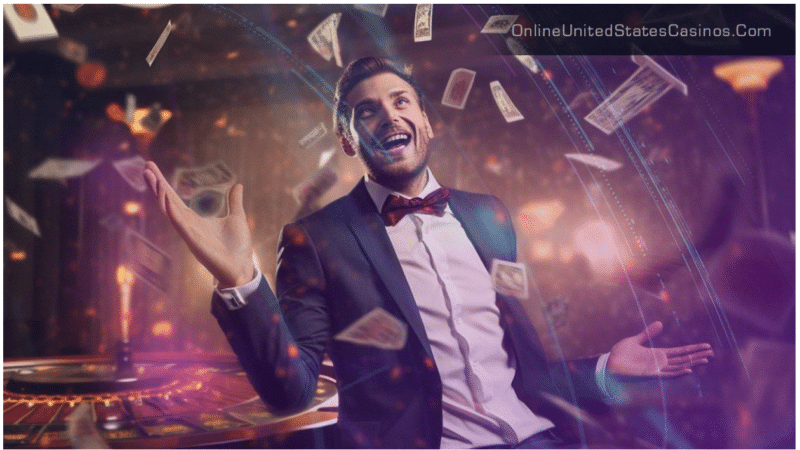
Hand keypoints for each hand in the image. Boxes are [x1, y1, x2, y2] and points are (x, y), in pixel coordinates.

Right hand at [143, 161, 254, 287]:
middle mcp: (187, 225)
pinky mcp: (193, 241)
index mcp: (195, 219)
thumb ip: (234, 201)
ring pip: (169, 210)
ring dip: (160, 193)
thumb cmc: (238, 247)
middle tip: (146, 166)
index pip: (175, 198)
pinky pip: (179, 223)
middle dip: (156, 184)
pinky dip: (171, 210)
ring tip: (151, 176)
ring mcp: (189, 232)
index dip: (164, 184)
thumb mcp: (237, 217)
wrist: (242, 268)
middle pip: (167, 201)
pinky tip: (165, 197)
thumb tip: (238, 185)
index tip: (152, 168)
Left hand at [607, 321, 713, 376]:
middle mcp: (660, 362)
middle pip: (684, 359)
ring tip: (705, 359)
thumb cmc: (620, 354)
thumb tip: (660, 323)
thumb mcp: (635, 340)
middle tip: (711, 352)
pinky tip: (689, 369)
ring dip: (692, 363)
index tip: (705, 346)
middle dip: (697, 355)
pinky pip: (668, 375)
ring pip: (679, 366)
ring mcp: (657, 369)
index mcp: (658, 354)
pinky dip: (679, 372)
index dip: (693, 349)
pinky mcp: (651, 375)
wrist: (609, 363)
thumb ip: (648, 333)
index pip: (680, 351)